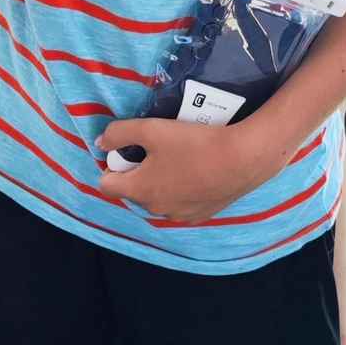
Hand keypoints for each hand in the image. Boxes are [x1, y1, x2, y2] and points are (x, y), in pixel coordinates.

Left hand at [96, 118, 281, 222]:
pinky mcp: (202, 215)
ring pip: (158, 198)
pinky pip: (181, 202)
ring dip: (161, 182)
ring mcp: (180, 215)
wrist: (244, 158)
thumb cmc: (194, 142)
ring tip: (178, 159)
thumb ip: (120, 133)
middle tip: (156, 150)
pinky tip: (196, 171)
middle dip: (138, 172)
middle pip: (134, 191)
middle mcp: (156, 209)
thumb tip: (101, 142)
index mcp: (140, 190)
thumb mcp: (152, 129)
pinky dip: (182, 190)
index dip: (111, 165)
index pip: (106, 184)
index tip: (126, 151)